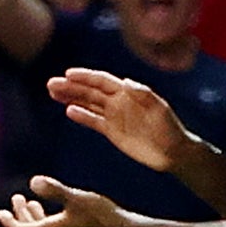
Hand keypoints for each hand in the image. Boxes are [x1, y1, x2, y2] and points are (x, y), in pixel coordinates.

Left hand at [3, 176, 131, 226]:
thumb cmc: (102, 215)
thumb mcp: (77, 198)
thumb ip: (54, 190)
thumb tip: (33, 181)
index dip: (9, 221)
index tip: (0, 212)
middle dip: (22, 214)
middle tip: (17, 198)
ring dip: (36, 217)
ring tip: (33, 203)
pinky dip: (49, 222)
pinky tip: (58, 212)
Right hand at [45, 67, 190, 173]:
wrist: (174, 152)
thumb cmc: (170, 128)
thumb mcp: (160, 110)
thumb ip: (143, 95)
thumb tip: (126, 81)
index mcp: (129, 93)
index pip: (103, 81)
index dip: (86, 77)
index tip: (68, 74)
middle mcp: (119, 102)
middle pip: (90, 91)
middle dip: (71, 87)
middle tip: (51, 84)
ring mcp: (115, 116)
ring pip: (88, 103)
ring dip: (71, 97)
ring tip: (52, 92)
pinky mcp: (113, 131)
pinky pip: (94, 121)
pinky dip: (82, 115)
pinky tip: (68, 111)